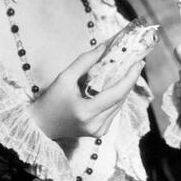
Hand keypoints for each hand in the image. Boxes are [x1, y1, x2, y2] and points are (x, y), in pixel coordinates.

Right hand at [26, 43, 144, 146]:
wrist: (42, 125)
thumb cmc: (51, 101)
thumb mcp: (64, 78)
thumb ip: (85, 62)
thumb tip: (104, 47)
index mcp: (86, 112)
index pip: (115, 94)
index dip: (129, 78)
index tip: (138, 63)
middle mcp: (95, 125)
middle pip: (120, 100)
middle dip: (130, 80)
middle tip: (136, 63)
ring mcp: (99, 131)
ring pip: (119, 106)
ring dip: (124, 89)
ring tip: (129, 71)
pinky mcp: (100, 133)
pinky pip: (113, 112)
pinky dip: (116, 98)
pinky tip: (117, 86)